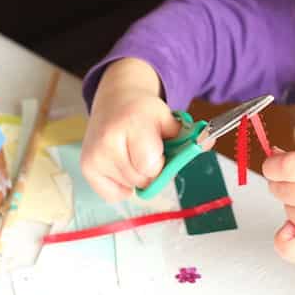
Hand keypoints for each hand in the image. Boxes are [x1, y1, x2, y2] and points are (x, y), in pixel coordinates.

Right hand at [80, 59, 179, 200]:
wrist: (115, 100)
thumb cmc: (145, 112)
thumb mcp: (168, 118)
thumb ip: (188, 135)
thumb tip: (208, 142)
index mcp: (133, 122)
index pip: (151, 166)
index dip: (160, 163)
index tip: (160, 152)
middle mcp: (109, 140)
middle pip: (142, 179)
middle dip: (151, 170)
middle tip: (146, 151)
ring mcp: (95, 156)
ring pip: (130, 187)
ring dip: (137, 177)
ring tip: (132, 153)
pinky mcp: (87, 168)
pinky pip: (114, 195)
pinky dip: (122, 185)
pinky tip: (122, 164)